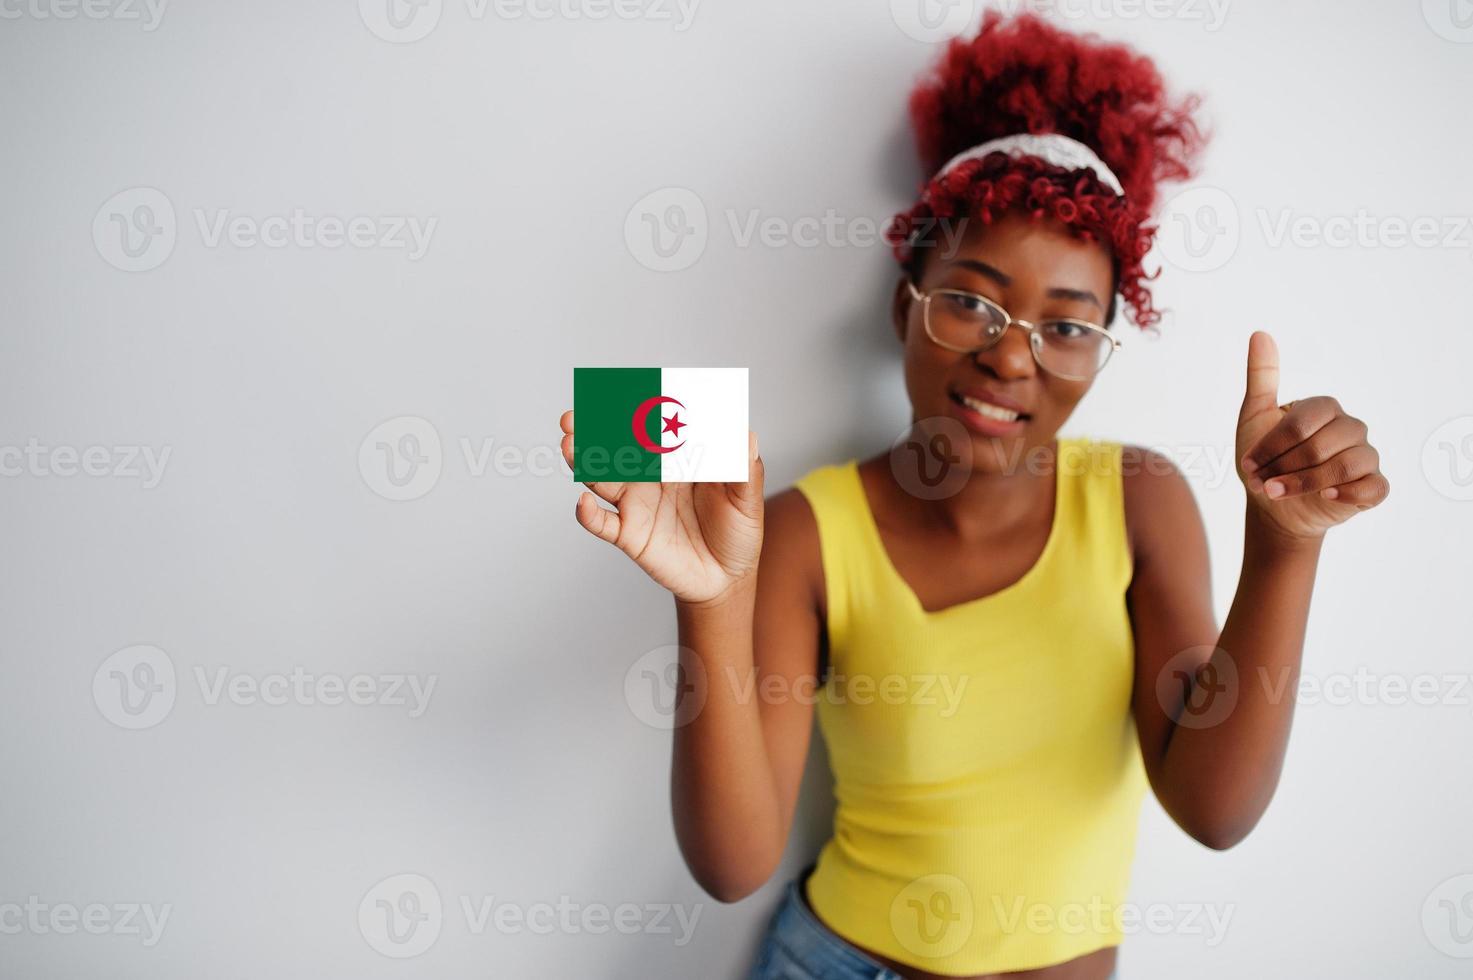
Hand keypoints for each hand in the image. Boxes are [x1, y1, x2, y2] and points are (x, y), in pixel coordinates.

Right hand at [559, 410, 764, 604]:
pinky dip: (588, 514)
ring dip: (583, 461)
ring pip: (601, 478)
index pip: (651, 427)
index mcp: (677, 458)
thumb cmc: (737, 532)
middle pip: (615, 447)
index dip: (633, 409)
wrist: (727, 578)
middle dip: (593, 429)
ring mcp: (636, 503)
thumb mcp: (747, 499)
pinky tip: (582, 503)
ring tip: (570, 445)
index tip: (619, 391)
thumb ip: (745, 469)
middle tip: (575, 414)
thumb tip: (748, 436)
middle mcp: (650, 476)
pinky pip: (602, 523)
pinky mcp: (629, 534)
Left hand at [1235, 331, 1389, 541]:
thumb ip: (1262, 376)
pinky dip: (1349, 493)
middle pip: (1321, 446)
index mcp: (1324, 408)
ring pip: (1344, 467)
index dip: (1272, 446)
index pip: (1301, 423)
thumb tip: (1260, 334)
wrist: (1274, 506)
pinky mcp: (1373, 485)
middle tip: (1261, 482)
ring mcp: (1365, 456)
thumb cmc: (1265, 459)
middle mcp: (1350, 427)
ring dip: (1304, 484)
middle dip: (1283, 468)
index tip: (1248, 464)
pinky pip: (1374, 487)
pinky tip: (1327, 496)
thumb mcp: (1255, 416)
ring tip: (1276, 493)